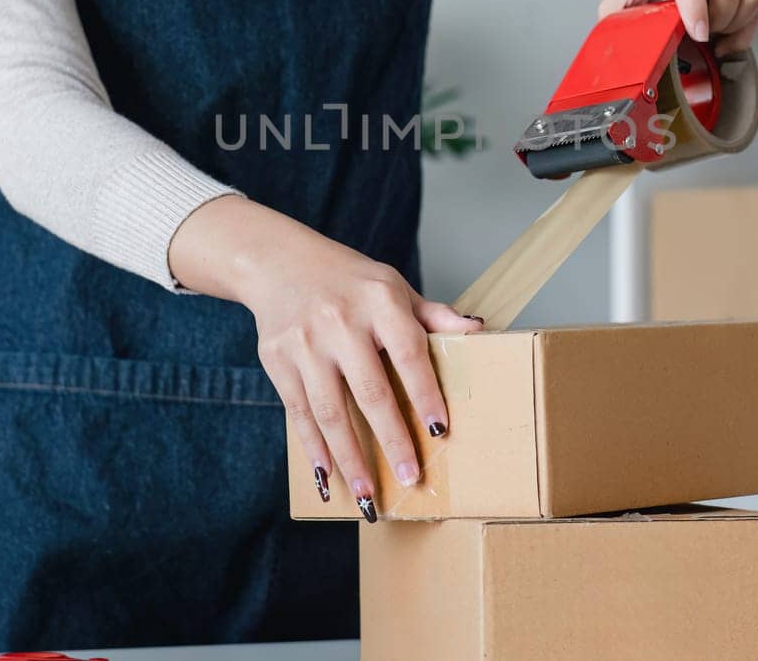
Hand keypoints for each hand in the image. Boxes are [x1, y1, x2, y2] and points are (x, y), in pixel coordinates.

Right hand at [167, 195, 481, 517]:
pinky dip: (314, 448)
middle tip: (410, 477)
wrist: (279, 262)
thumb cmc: (350, 281)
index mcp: (380, 301)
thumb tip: (479, 332)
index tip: (440, 431)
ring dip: (350, 458)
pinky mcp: (278, 360)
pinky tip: (327, 477)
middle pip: (370, 391)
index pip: (409, 354)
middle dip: (391, 439)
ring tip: (370, 495)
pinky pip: (299, 413)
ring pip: (331, 411)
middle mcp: (340, 322)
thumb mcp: (394, 287)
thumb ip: (433, 315)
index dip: (426, 394)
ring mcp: (305, 343)